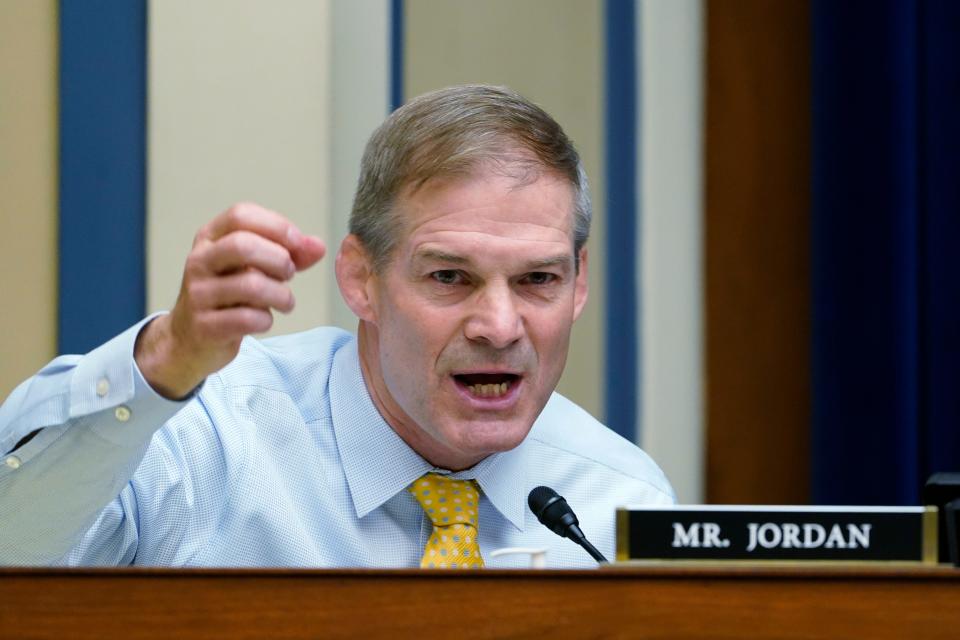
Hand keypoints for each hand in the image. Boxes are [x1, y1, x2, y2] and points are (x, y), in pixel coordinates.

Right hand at [135, 203, 325, 398]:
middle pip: (243, 246)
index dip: (276, 226)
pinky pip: (248, 318)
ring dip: (281, 295)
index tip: (298, 243)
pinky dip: (266, 320)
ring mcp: (198, 294)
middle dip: (279, 259)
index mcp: (210, 238)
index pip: (241, 215)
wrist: (189, 339)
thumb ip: (288, 254)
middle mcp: (199, 261)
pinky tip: (263, 320)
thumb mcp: (253, 267)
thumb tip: (318, 246)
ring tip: (285, 301)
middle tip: (289, 274)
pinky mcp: (204, 326)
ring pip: (251, 285)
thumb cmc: (228, 296)